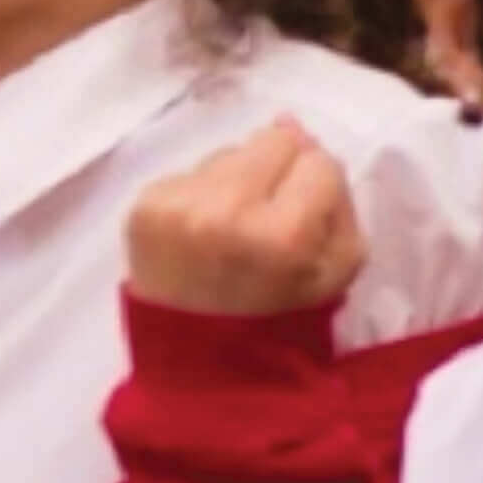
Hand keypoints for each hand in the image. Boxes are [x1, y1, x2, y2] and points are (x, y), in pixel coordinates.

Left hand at [125, 118, 364, 317]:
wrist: (197, 354)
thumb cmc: (280, 311)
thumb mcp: (339, 267)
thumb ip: (336, 196)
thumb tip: (296, 128)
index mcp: (282, 233)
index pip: (319, 162)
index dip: (318, 186)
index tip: (304, 215)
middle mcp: (225, 209)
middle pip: (271, 141)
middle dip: (279, 168)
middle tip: (269, 212)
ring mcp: (178, 205)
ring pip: (229, 153)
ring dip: (237, 179)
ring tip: (231, 226)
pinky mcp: (143, 204)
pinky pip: (189, 172)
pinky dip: (199, 194)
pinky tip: (199, 231)